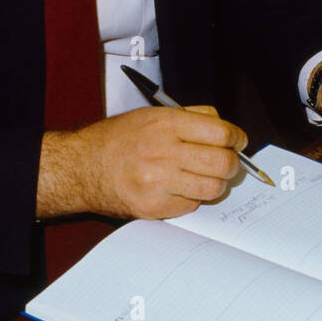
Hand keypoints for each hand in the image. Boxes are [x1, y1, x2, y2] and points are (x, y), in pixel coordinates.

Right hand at [36, 104, 245, 219]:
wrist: (83, 166)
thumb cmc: (118, 138)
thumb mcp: (153, 114)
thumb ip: (192, 116)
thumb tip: (226, 130)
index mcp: (166, 123)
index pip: (221, 132)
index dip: (237, 138)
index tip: (238, 142)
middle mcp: (163, 151)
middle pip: (223, 162)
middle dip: (233, 164)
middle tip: (228, 163)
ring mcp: (158, 181)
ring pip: (213, 188)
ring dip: (217, 184)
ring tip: (207, 177)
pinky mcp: (154, 206)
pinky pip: (192, 205)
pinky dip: (193, 198)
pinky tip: (181, 188)